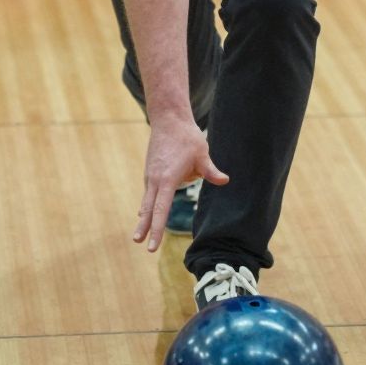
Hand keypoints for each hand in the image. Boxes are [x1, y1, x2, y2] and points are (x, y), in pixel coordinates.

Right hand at [134, 115, 227, 251]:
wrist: (168, 120)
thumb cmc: (187, 138)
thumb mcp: (202, 154)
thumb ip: (211, 171)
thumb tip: (225, 180)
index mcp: (167, 179)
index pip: (161, 210)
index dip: (157, 229)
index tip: (152, 244)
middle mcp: (155, 180)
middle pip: (148, 210)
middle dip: (144, 228)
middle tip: (139, 244)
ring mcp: (150, 177)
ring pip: (149, 201)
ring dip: (147, 218)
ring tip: (141, 234)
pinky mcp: (151, 173)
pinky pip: (151, 193)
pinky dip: (151, 203)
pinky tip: (148, 211)